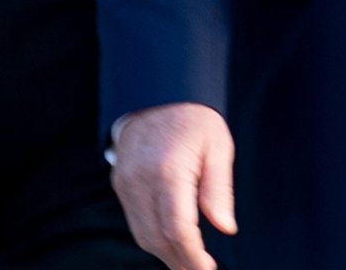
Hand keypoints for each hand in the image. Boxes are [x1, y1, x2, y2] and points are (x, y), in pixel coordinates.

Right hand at [111, 103, 236, 269]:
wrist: (156, 93)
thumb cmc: (194, 119)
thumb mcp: (218, 146)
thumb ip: (219, 189)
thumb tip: (225, 228)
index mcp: (168, 171)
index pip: (177, 227)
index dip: (193, 255)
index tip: (208, 269)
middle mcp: (140, 181)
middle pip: (157, 237)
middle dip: (179, 261)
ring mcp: (125, 184)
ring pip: (142, 234)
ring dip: (165, 254)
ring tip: (189, 264)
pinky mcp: (120, 185)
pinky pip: (135, 222)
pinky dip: (153, 238)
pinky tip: (172, 245)